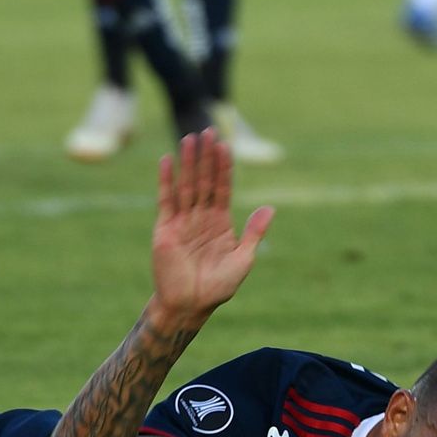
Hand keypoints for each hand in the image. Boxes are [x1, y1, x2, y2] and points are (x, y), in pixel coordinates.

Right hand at [149, 128, 274, 324]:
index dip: (225, 167)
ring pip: (187, 185)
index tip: (226, 146)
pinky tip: (167, 160)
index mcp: (220, 223)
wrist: (189, 305)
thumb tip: (270, 208)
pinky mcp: (165, 228)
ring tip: (190, 138)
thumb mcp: (244, 259)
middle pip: (204, 181)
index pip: (223, 188)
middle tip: (208, 131)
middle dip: (207, 157)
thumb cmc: (218, 287)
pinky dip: (166, 180)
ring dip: (188, 163)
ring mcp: (182, 221)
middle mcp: (201, 218)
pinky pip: (166, 200)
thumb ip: (254, 233)